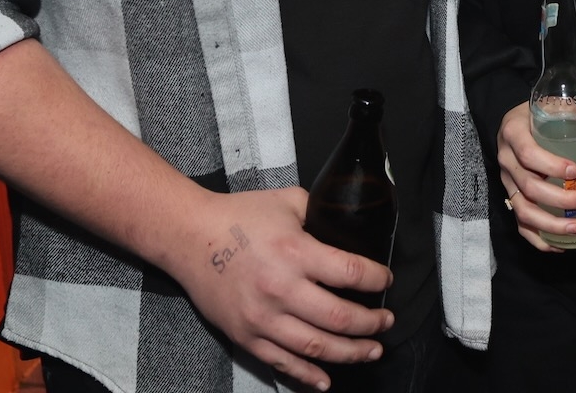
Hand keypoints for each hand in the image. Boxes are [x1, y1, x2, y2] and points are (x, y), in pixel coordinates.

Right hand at [168, 185, 392, 391]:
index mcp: (296, 252)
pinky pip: (282, 362)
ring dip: (351, 353)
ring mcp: (263, 317)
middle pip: (341, 318)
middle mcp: (282, 289)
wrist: (188, 237)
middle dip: (372, 323)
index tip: (386, 281)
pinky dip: (308, 375)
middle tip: (386, 321)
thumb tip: (347, 221)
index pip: (352, 273)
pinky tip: (327, 380)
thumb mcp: (286, 201)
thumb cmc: (238, 215)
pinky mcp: (246, 335)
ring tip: (372, 350)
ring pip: (317, 346)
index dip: (377, 279)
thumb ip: (319, 211)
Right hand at [496, 104, 575, 252]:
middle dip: (558, 199)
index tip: (575, 171)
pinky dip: (539, 239)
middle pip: (528, 186)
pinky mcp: (512, 197)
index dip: (550, 165)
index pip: (527, 153)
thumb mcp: (556, 107)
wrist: (516, 121)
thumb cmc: (538, 114)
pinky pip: (521, 224)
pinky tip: (560, 244)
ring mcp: (507, 182)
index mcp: (513, 133)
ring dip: (550, 224)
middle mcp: (506, 159)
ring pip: (523, 211)